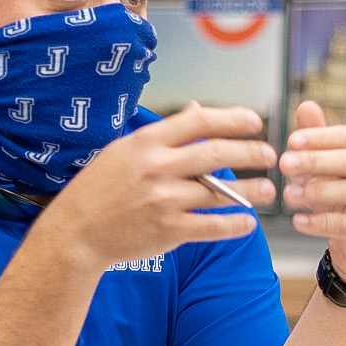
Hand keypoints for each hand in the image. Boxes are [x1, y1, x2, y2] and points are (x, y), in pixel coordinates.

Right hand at [35, 103, 276, 270]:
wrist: (76, 233)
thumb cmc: (99, 188)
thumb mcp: (124, 150)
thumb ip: (164, 133)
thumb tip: (197, 111)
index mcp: (146, 142)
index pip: (201, 121)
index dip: (234, 119)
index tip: (256, 122)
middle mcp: (157, 169)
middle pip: (217, 153)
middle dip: (251, 152)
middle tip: (270, 156)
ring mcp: (163, 201)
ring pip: (220, 192)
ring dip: (251, 191)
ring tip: (267, 191)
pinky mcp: (168, 231)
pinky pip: (212, 226)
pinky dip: (235, 224)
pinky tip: (247, 223)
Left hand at [278, 100, 345, 287]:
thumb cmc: (340, 206)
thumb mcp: (324, 172)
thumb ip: (317, 142)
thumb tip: (306, 106)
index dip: (319, 138)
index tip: (290, 142)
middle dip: (315, 161)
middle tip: (284, 164)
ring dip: (317, 191)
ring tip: (288, 195)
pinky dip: (321, 223)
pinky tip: (298, 221)